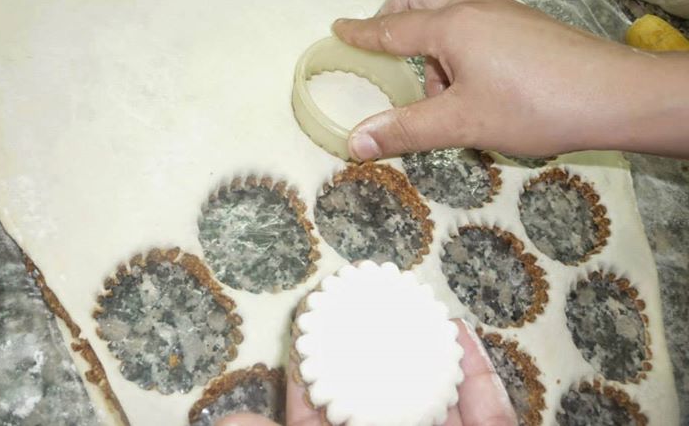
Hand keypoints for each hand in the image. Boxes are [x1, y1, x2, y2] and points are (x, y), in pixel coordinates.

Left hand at [216, 319, 517, 425]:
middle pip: (382, 398)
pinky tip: (462, 336)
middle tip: (367, 302)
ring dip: (427, 353)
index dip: (315, 372)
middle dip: (375, 351)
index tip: (311, 326)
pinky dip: (479, 378)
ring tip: (414, 306)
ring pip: (436, 400)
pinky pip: (490, 417)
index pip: (322, 414)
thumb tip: (226, 423)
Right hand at [332, 0, 688, 159]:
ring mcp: (503, 11)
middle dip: (394, 12)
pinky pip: (475, 19)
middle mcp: (474, 7)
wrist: (614, 96)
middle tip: (388, 49)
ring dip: (430, 35)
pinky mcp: (525, 24)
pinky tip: (475, 83)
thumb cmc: (532, 106)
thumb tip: (354, 142)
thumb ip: (406, 130)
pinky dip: (458, 41)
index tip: (338, 29)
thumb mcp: (462, 123)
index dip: (361, 32)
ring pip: (450, 5)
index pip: (392, 27)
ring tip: (441, 89)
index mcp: (451, 25)